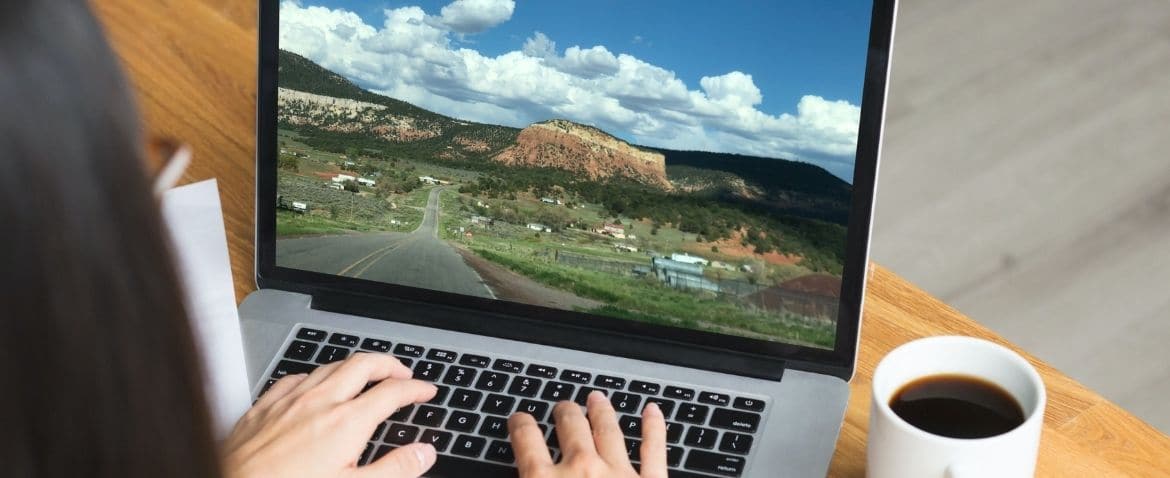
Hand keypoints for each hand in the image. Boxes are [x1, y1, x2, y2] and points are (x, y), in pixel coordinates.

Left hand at [223, 353, 438, 477]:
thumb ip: (394, 470)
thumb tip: (423, 454)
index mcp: (346, 423)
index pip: (392, 393)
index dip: (415, 390)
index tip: (426, 391)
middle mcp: (319, 403)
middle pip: (363, 365)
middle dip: (389, 364)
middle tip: (403, 374)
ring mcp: (288, 401)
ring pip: (330, 366)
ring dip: (355, 366)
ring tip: (366, 374)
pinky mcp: (262, 407)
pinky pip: (295, 377)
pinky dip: (316, 375)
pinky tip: (314, 385)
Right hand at [509, 391, 667, 477]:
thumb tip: (524, 472)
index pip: (526, 442)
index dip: (521, 426)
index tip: (520, 418)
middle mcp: (581, 470)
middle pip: (571, 429)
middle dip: (566, 413)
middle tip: (564, 405)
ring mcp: (618, 474)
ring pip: (608, 432)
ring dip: (602, 412)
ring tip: (598, 398)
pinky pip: (654, 451)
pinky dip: (654, 428)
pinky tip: (653, 411)